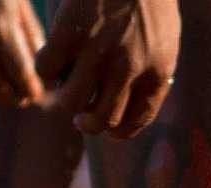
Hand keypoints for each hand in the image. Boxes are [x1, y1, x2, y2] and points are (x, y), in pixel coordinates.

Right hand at [0, 0, 46, 105]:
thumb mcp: (18, 3)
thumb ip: (31, 35)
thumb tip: (44, 69)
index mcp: (1, 27)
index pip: (22, 76)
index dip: (33, 90)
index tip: (38, 91)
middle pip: (0, 90)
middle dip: (16, 98)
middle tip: (24, 96)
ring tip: (5, 92)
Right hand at [36, 0, 179, 137]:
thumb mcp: (166, 34)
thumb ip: (153, 67)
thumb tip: (136, 97)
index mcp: (157, 70)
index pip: (136, 120)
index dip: (119, 131)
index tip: (108, 128)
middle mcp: (129, 68)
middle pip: (102, 120)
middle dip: (89, 124)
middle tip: (81, 116)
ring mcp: (98, 52)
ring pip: (72, 102)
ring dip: (65, 101)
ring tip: (63, 89)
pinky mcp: (70, 34)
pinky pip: (47, 69)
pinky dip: (45, 70)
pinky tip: (50, 60)